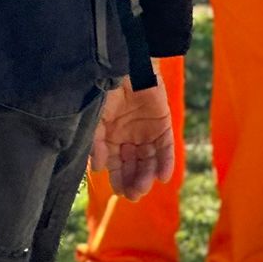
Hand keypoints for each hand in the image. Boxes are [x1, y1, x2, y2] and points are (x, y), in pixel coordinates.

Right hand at [90, 82, 174, 200]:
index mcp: (111, 139)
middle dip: (133, 181)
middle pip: (133, 166)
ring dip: (147, 175)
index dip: (118, 179)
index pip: (115, 166)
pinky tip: (164, 177)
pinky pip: (166, 149)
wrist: (126, 66)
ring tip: (145, 187)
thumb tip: (98, 169)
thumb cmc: (106, 91)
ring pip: (149, 161)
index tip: (120, 193)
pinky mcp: (163, 127)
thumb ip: (97, 143)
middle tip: (134, 195)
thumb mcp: (96, 118)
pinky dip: (166, 163)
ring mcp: (146, 134)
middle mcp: (129, 140)